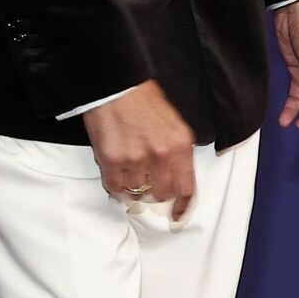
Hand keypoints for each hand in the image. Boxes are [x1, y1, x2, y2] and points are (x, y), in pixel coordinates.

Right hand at [82, 80, 196, 218]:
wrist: (114, 83)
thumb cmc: (140, 97)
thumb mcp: (173, 122)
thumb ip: (177, 151)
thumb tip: (173, 176)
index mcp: (180, 144)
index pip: (186, 188)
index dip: (182, 206)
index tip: (177, 215)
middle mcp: (161, 155)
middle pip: (161, 194)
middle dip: (153, 190)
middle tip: (145, 180)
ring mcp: (136, 158)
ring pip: (136, 192)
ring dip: (132, 185)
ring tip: (127, 169)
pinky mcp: (112, 159)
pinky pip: (115, 187)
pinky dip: (114, 183)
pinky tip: (114, 171)